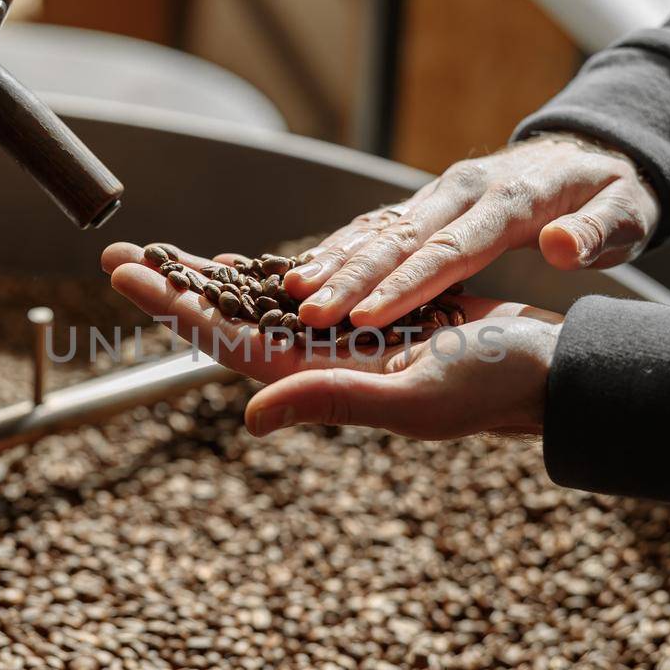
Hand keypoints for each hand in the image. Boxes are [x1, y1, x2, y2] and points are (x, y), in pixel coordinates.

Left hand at [102, 243, 560, 439]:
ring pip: (263, 305)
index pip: (227, 342)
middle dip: (176, 288)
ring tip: (167, 253)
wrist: (549, 372)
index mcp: (322, 379)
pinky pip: (307, 292)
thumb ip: (333, 400)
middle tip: (120, 253)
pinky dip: (270, 273)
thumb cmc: (495, 387)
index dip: (174, 307)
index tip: (124, 272)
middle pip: (232, 321)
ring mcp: (345, 341)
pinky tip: (248, 260)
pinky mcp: (373, 317)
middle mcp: (323, 362)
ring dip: (214, 279)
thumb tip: (251, 417)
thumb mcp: (414, 397)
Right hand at [284, 132, 658, 327]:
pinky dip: (340, 246)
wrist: (595, 151)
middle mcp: (465, 190)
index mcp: (510, 200)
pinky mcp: (429, 202)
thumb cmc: (613, 194)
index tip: (367, 316)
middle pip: (401, 239)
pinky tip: (306, 272)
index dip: (407, 284)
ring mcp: (441, 193)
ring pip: (379, 228)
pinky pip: (378, 224)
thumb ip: (596, 231)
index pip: (452, 250)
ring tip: (289, 291)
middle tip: (309, 311)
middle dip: (351, 277)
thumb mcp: (628, 212)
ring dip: (333, 260)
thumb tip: (561, 246)